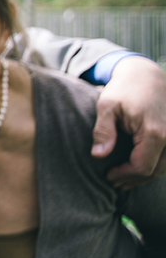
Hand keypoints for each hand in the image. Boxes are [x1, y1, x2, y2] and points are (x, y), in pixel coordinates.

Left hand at [91, 56, 165, 188]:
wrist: (145, 75)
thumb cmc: (123, 89)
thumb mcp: (107, 106)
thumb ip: (103, 131)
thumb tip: (98, 155)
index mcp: (155, 132)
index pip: (142, 166)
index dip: (124, 175)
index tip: (108, 176)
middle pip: (156, 171)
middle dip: (134, 179)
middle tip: (115, 182)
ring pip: (165, 167)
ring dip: (145, 175)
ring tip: (125, 178)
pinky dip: (155, 166)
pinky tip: (138, 167)